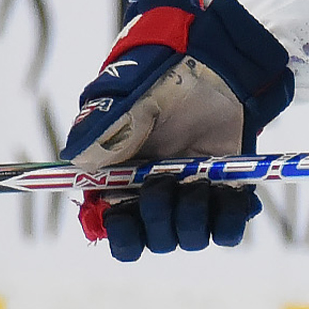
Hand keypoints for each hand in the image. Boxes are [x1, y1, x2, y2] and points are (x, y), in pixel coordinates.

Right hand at [63, 0, 292, 260]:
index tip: (127, 212)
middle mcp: (157, 198)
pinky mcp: (227, 193)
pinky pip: (230, 231)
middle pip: (155, 242)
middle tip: (163, 181)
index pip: (119, 237)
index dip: (123, 235)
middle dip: (159, 217)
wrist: (213, 66)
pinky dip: (230, 218)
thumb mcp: (126, 104)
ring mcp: (193, 198)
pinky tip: (228, 191)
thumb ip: (102, 135)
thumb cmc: (161, 81)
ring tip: (198, 180)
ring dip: (193, 216)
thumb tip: (77, 164)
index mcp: (123, 185)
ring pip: (191, 240)